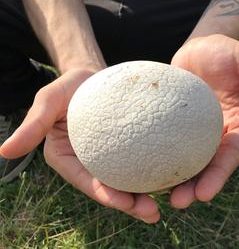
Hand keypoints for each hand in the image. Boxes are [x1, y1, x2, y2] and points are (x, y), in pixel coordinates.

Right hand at [0, 68, 159, 223]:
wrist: (92, 76)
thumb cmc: (69, 87)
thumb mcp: (48, 101)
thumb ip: (32, 125)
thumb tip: (5, 151)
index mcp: (68, 157)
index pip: (86, 181)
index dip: (104, 195)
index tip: (124, 203)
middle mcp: (89, 160)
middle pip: (110, 186)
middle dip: (130, 203)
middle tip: (153, 213)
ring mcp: (108, 154)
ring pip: (127, 177)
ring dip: (145, 192)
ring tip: (168, 201)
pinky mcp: (125, 145)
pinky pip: (138, 158)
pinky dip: (152, 169)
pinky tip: (171, 174)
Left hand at [169, 34, 238, 207]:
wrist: (199, 46)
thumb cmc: (225, 50)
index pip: (231, 153)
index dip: (219, 174)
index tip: (204, 194)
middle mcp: (218, 129)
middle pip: (208, 162)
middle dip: (195, 185)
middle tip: (177, 202)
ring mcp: (196, 127)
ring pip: (188, 156)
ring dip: (176, 176)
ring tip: (159, 194)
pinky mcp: (176, 121)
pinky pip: (169, 140)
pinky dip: (161, 154)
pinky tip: (146, 166)